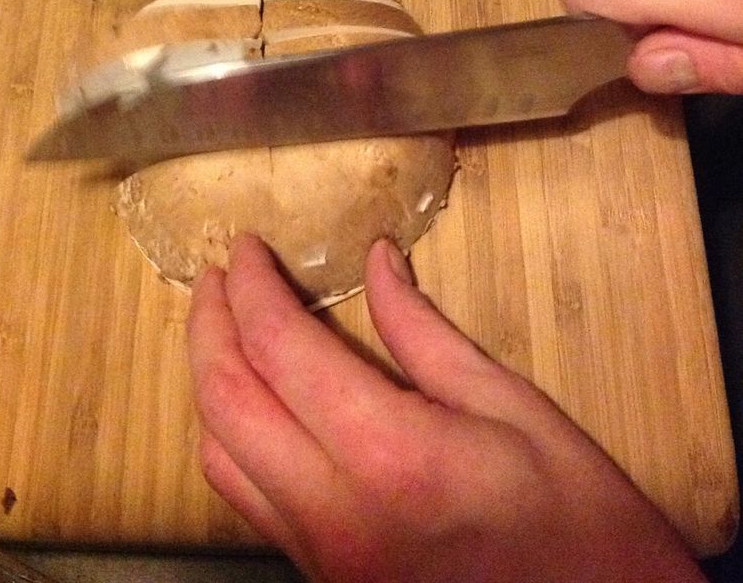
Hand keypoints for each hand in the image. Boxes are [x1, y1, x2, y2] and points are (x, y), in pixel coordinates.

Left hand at [188, 233, 702, 582]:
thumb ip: (427, 335)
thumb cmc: (584, 528)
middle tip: (216, 273)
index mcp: (390, 455)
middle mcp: (333, 512)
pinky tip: (254, 401)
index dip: (250, 285)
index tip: (244, 244)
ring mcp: (320, 556)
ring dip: (208, 380)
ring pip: (219, 456)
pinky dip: (229, 436)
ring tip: (224, 324)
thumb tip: (374, 260)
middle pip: (225, 401)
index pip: (279, 349)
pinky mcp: (322, 579)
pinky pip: (245, 499)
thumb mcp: (519, 411)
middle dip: (208, 325)